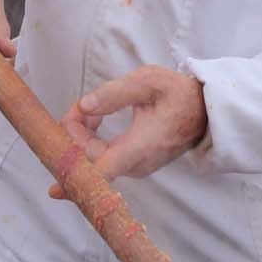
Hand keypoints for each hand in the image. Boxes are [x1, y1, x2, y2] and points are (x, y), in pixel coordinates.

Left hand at [52, 66, 206, 187]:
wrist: (206, 111)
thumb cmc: (180, 94)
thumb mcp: (149, 82)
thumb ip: (115, 93)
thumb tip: (85, 105)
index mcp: (139, 148)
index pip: (102, 173)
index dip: (76, 177)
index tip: (55, 179)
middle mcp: (135, 165)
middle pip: (90, 161)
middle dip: (74, 134)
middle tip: (82, 104)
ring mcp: (135, 167)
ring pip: (95, 160)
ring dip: (82, 136)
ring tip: (91, 108)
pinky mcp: (134, 163)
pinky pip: (103, 158)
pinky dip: (91, 141)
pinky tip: (95, 119)